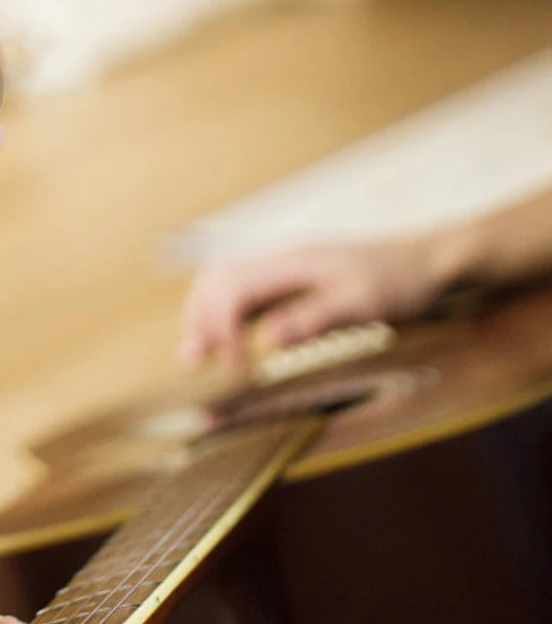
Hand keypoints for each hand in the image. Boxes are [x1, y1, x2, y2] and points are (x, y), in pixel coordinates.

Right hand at [179, 238, 444, 368]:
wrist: (429, 261)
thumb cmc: (401, 283)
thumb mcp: (362, 303)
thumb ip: (312, 318)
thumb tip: (266, 340)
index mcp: (292, 261)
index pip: (233, 288)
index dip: (222, 327)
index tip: (234, 365)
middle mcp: (280, 257)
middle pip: (216, 279)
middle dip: (199, 319)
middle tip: (194, 362)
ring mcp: (284, 263)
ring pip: (223, 279)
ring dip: (206, 313)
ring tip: (201, 352)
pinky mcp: (292, 274)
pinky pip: (244, 286)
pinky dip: (226, 311)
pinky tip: (231, 336)